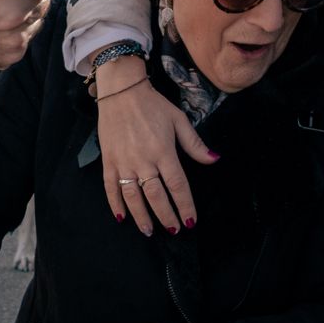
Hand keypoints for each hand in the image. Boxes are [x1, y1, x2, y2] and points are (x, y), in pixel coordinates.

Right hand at [96, 60, 217, 235]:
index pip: (177, 185)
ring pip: (133, 197)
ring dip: (142, 217)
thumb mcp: (179, 121)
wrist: (121, 91)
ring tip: (149, 231)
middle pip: (156, 196)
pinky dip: (116, 204)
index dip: (185, 205)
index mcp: (164, 151)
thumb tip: (214, 160)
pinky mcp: (109, 161)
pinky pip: (111, 188)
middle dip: (166, 216)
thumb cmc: (153, 105)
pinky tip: (122, 217)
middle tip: (173, 230)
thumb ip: (195, 144)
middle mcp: (144, 160)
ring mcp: (124, 162)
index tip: (190, 221)